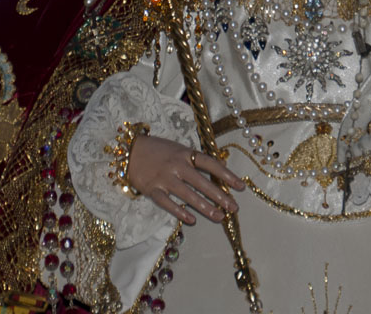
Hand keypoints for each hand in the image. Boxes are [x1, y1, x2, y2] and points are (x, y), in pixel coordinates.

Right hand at [128, 134, 245, 224]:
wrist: (130, 150)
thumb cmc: (158, 150)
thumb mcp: (179, 150)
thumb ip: (194, 161)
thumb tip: (217, 172)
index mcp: (186, 154)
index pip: (210, 164)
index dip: (226, 175)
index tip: (240, 186)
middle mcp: (177, 165)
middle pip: (202, 182)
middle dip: (220, 195)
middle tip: (233, 207)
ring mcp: (165, 178)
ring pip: (188, 195)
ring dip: (205, 207)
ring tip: (219, 216)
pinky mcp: (152, 189)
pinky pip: (168, 203)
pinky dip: (179, 212)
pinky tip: (191, 220)